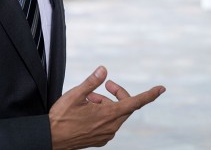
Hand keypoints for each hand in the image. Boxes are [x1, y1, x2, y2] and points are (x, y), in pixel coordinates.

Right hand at [48, 66, 165, 149]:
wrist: (50, 139)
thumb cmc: (61, 117)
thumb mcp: (75, 94)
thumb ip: (92, 82)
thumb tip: (104, 70)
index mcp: (109, 115)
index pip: (135, 102)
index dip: (149, 95)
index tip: (161, 89)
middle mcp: (111, 127)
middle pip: (125, 106)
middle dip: (117, 94)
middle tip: (106, 85)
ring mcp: (106, 135)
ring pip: (115, 114)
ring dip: (106, 104)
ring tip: (89, 100)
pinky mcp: (99, 140)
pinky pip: (108, 123)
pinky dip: (102, 114)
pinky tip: (87, 111)